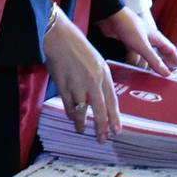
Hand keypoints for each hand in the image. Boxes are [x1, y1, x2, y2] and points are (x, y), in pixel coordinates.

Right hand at [43, 11, 121, 140]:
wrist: (59, 37)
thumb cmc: (79, 48)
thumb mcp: (97, 61)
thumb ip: (101, 79)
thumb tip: (103, 98)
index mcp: (104, 73)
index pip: (112, 101)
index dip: (114, 118)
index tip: (117, 130)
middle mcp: (92, 81)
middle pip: (99, 110)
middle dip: (101, 127)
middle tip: (102, 139)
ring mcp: (77, 84)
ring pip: (82, 112)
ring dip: (82, 124)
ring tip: (83, 131)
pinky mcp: (62, 86)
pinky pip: (68, 106)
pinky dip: (71, 114)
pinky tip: (72, 119)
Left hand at [97, 6, 176, 76]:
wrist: (111, 16)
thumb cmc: (129, 26)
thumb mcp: (143, 46)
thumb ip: (154, 60)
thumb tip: (167, 73)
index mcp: (156, 37)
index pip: (169, 49)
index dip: (175, 58)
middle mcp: (148, 38)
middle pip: (159, 53)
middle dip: (163, 63)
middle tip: (166, 74)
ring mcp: (137, 40)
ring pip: (145, 55)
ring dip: (147, 64)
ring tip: (150, 76)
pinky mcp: (127, 41)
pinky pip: (133, 55)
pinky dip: (134, 62)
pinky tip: (132, 69)